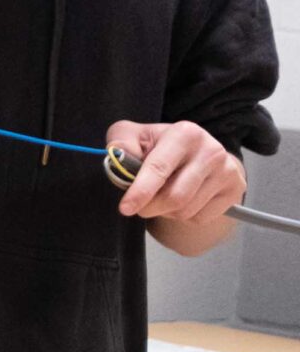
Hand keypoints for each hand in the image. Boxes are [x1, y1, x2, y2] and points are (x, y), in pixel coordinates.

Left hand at [108, 119, 242, 223]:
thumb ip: (121, 142)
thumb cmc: (159, 146)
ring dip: (166, 212)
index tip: (126, 208)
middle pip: (174, 197)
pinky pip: (201, 218)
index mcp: (185, 133)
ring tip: (164, 195)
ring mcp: (227, 171)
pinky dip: (184, 216)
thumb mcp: (135, 136)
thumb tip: (117, 154)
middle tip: (140, 206)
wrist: (198, 153)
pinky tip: (184, 199)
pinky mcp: (235, 189)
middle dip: (150, 207)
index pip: (159, 168)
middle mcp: (211, 150)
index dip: (140, 191)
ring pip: (186, 210)